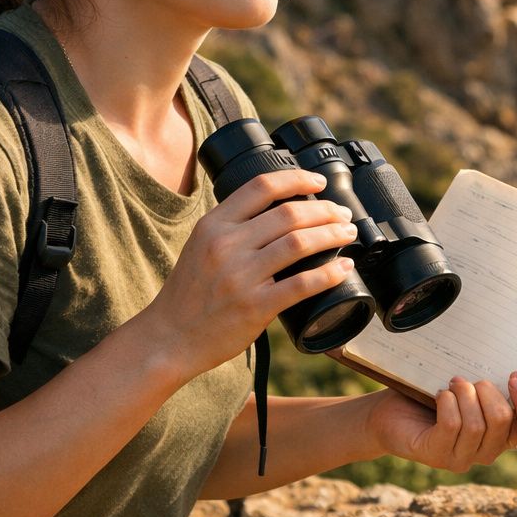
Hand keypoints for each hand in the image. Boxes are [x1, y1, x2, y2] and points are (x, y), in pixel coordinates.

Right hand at [140, 170, 357, 380]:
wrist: (169, 337)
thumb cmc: (190, 293)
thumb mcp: (201, 245)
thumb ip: (233, 227)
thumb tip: (279, 212)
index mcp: (214, 224)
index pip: (262, 186)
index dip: (297, 179)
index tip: (319, 182)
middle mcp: (226, 245)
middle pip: (289, 213)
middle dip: (325, 210)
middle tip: (342, 215)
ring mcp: (241, 276)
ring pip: (299, 243)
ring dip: (332, 235)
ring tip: (347, 234)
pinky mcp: (255, 306)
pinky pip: (302, 284)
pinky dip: (329, 273)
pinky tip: (343, 268)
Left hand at [365, 373, 516, 472]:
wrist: (391, 413)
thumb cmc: (435, 396)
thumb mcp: (472, 389)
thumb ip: (495, 386)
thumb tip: (516, 369)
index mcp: (503, 436)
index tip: (514, 376)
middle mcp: (487, 452)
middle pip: (504, 420)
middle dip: (488, 390)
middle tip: (471, 380)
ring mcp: (462, 458)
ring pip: (477, 425)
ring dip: (464, 394)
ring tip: (453, 383)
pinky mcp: (437, 455)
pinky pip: (451, 426)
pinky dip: (447, 402)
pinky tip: (439, 395)